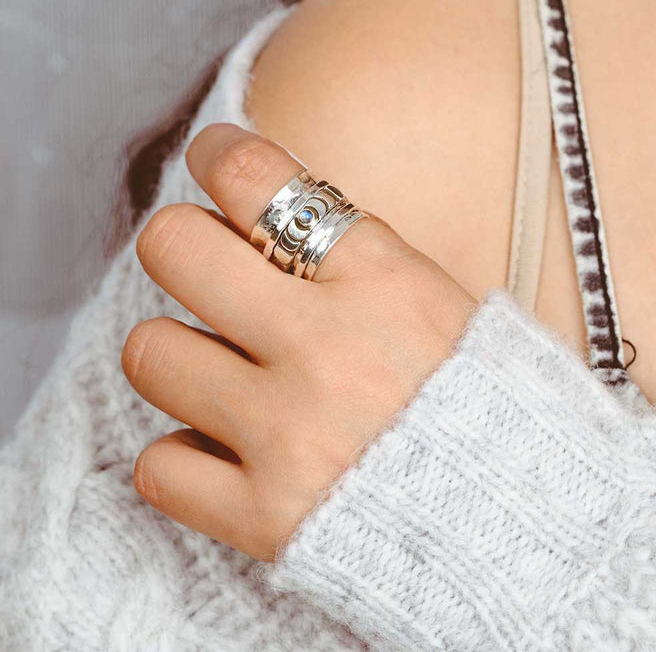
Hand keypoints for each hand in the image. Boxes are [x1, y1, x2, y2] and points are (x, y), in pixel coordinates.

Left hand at [122, 123, 475, 560]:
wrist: (527, 522)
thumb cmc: (483, 401)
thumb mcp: (436, 300)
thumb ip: (352, 256)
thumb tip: (261, 214)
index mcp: (380, 281)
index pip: (257, 178)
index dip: (218, 155)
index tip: (212, 160)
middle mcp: (326, 348)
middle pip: (175, 250)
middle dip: (177, 247)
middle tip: (200, 267)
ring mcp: (290, 435)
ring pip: (150, 355)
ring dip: (176, 358)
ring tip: (220, 377)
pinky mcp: (266, 518)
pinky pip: (159, 467)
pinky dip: (182, 459)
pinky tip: (222, 454)